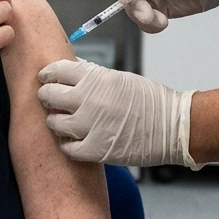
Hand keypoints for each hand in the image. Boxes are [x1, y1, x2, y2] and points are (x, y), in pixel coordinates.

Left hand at [37, 59, 200, 168]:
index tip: (46, 78)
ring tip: (62, 120)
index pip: (56, 71)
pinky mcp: (96, 150)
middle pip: (49, 95)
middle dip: (47, 96)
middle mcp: (88, 100)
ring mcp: (90, 126)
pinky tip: (73, 139)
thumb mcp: (118, 77)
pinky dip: (67, 144)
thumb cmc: (150, 100)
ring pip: (54, 122)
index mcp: (95, 78)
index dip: (48, 74)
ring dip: (55, 120)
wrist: (173, 127)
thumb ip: (91, 74)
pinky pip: (67, 148)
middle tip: (49, 98)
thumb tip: (70, 68)